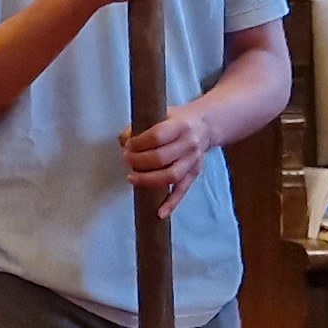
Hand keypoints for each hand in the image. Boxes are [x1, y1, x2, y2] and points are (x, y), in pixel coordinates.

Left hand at [122, 102, 223, 216]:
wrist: (205, 125)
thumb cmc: (177, 120)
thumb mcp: (161, 114)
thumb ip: (140, 126)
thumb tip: (123, 140)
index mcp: (180, 125)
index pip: (157, 136)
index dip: (139, 143)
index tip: (128, 145)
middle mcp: (189, 144)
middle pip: (162, 158)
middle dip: (139, 161)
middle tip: (127, 160)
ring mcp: (192, 161)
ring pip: (171, 176)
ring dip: (148, 180)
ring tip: (132, 178)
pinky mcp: (194, 174)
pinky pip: (182, 191)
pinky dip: (171, 203)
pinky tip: (160, 213)